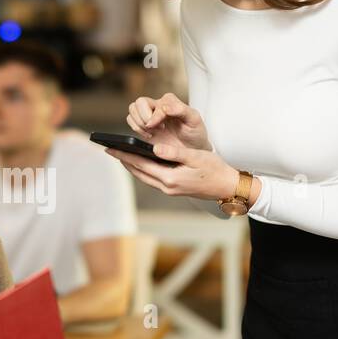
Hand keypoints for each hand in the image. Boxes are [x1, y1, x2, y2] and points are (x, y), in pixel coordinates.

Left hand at [105, 141, 238, 201]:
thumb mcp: (195, 157)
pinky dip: (143, 170)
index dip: (124, 156)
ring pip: (145, 177)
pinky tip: (141, 163)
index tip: (111, 148)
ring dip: (132, 167)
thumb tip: (153, 148)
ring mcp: (170, 190)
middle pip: (139, 172)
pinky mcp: (174, 189)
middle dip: (124, 161)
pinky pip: (152, 179)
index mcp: (170, 178)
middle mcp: (167, 187)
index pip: (141, 164)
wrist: (227, 187)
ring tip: (122, 155)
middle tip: (110, 150)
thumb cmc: (214, 169)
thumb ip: (173, 153)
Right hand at [127, 93, 211, 152]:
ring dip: (138, 123)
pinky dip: (135, 128)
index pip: (156, 104)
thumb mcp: (194, 120)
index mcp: (171, 102)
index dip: (155, 116)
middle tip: (153, 129)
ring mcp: (150, 115)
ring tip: (151, 133)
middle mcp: (158, 106)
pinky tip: (148, 136)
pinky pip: (130, 119)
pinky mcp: (144, 125)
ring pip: (133, 109)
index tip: (161, 128)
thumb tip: (165, 107)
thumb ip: (182, 110)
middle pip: (140, 102)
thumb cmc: (195, 133)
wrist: (192, 149)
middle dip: (143, 117)